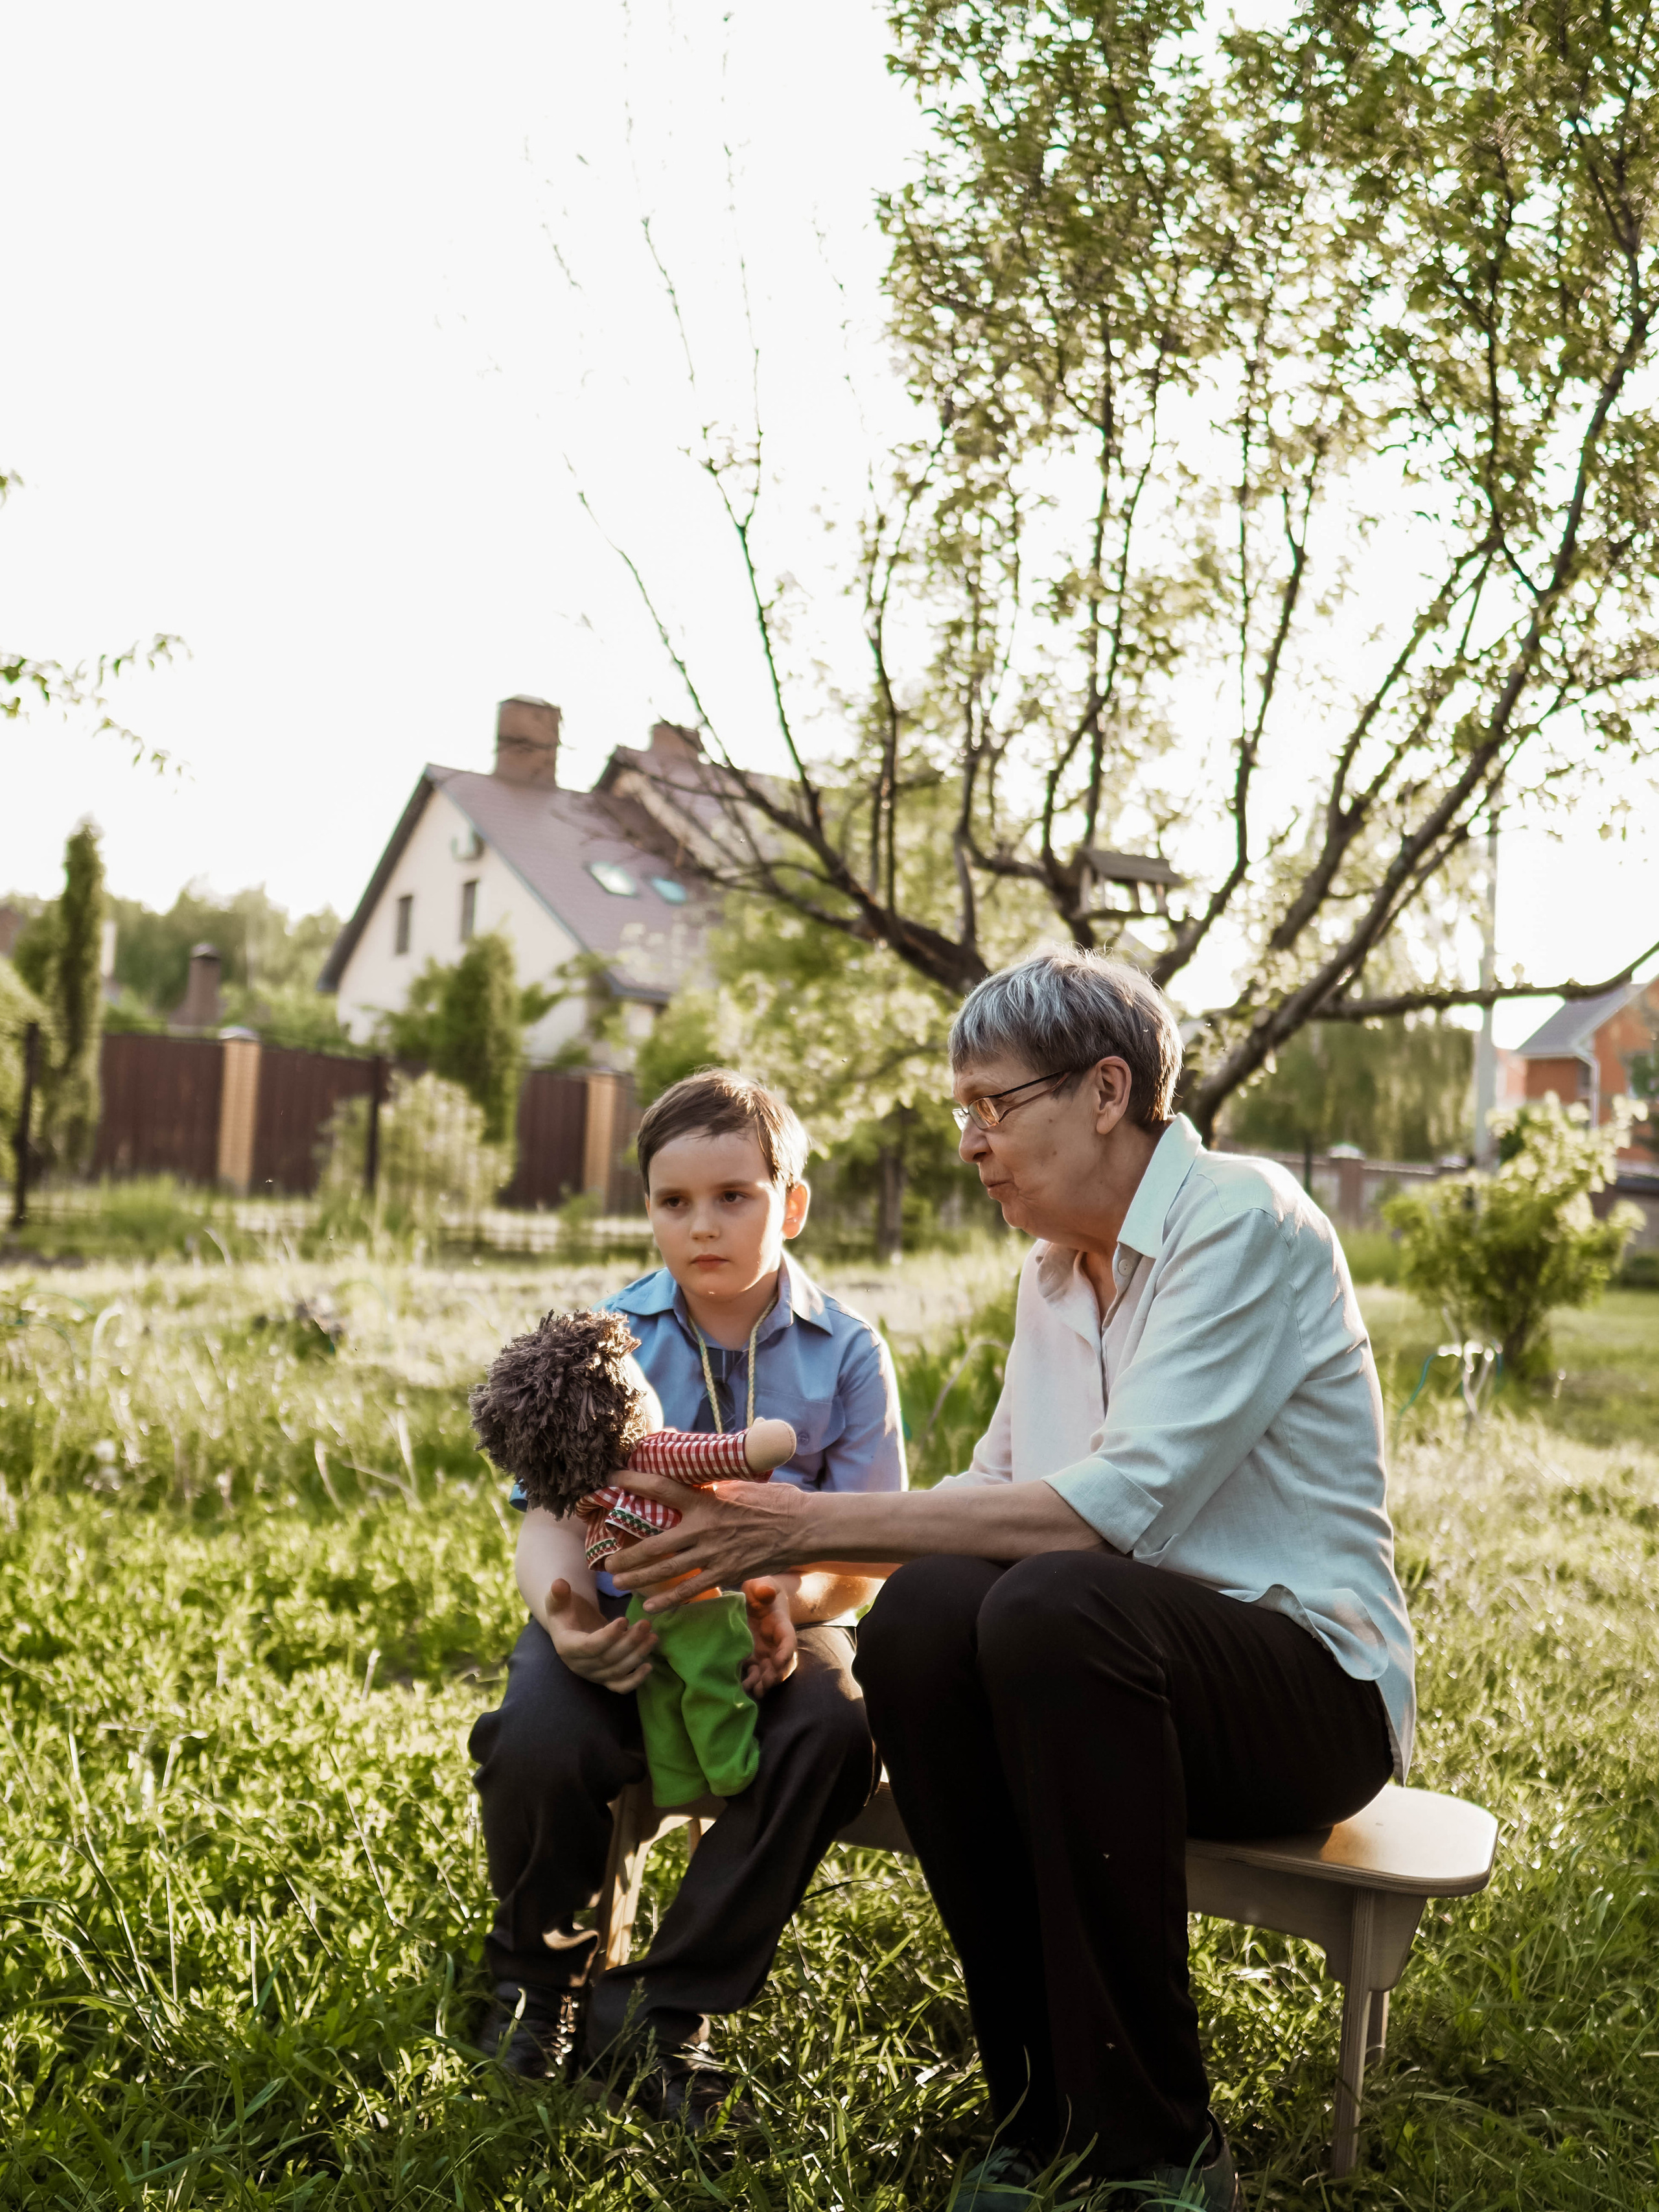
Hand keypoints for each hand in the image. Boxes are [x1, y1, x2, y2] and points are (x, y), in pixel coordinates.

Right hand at [544, 1578, 657, 1693]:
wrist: (570, 1627)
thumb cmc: (566, 1611)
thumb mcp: (559, 1600)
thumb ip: (558, 1593)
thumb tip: (559, 1584)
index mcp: (566, 1646)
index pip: (589, 1647)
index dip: (607, 1636)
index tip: (624, 1619)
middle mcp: (579, 1665)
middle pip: (607, 1659)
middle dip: (629, 1642)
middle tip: (646, 1624)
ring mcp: (593, 1675)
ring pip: (617, 1671)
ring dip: (637, 1655)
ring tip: (653, 1636)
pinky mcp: (605, 1679)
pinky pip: (620, 1687)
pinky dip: (635, 1680)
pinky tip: (649, 1666)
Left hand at [607, 1472, 817, 1609]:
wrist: (803, 1528)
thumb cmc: (775, 1501)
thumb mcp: (741, 1483)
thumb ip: (715, 1483)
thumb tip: (696, 1470)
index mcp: (706, 1501)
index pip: (661, 1488)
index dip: (634, 1482)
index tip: (613, 1479)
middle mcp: (704, 1530)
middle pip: (655, 1543)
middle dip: (627, 1554)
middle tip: (605, 1561)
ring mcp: (714, 1555)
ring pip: (667, 1570)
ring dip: (639, 1577)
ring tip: (618, 1581)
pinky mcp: (726, 1573)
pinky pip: (691, 1590)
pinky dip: (669, 1599)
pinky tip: (651, 1606)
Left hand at [741, 1580, 797, 1694]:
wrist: (755, 1599)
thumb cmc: (760, 1589)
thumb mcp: (761, 1583)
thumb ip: (764, 1586)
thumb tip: (766, 1592)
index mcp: (781, 1625)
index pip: (789, 1640)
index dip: (785, 1652)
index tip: (778, 1661)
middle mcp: (776, 1643)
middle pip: (782, 1663)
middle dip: (776, 1674)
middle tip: (766, 1682)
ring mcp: (765, 1652)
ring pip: (770, 1672)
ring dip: (764, 1682)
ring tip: (756, 1691)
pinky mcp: (752, 1658)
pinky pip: (754, 1672)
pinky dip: (751, 1681)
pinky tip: (742, 1687)